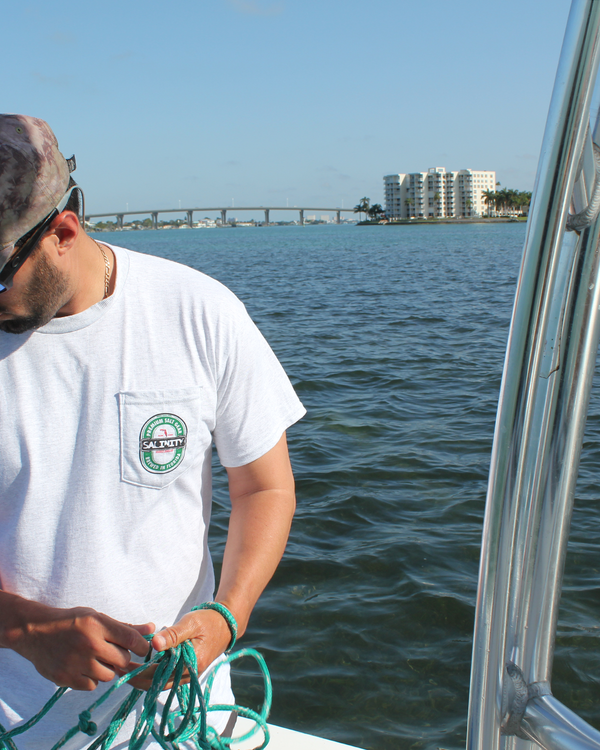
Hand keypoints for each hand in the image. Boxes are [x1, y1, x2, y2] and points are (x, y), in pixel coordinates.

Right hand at [5, 598, 153, 690]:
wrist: (35, 631)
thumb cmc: (71, 622)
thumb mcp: (96, 617)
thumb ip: (124, 626)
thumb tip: (152, 628)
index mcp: (97, 625)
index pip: (132, 639)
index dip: (142, 646)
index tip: (142, 648)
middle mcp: (89, 644)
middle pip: (122, 659)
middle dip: (121, 657)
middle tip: (110, 651)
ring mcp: (76, 663)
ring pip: (109, 675)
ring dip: (107, 669)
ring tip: (95, 658)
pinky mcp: (65, 678)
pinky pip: (92, 686)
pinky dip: (91, 679)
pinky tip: (83, 667)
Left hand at [125, 608, 231, 690]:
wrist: (226, 624)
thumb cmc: (208, 621)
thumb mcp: (190, 623)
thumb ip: (173, 635)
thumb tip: (154, 644)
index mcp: (189, 665)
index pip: (158, 675)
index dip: (137, 672)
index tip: (121, 665)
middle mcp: (188, 675)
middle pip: (156, 684)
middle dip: (135, 678)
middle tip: (116, 668)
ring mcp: (187, 675)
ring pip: (159, 683)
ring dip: (141, 678)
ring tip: (124, 668)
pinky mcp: (186, 671)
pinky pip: (165, 677)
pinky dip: (151, 674)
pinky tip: (140, 666)